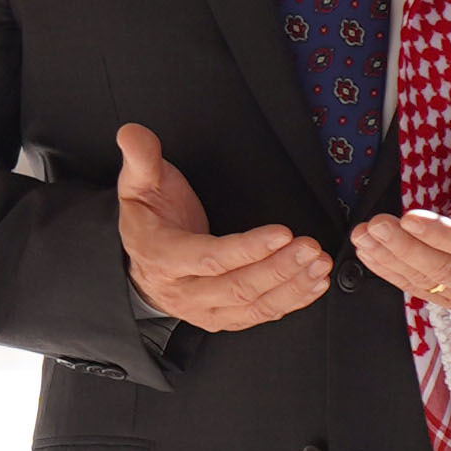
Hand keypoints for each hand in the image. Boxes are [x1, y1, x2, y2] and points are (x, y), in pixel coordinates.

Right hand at [115, 125, 330, 333]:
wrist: (142, 262)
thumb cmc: (147, 220)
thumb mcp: (138, 184)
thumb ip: (140, 158)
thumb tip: (132, 133)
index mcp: (162, 257)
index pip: (208, 259)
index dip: (247, 249)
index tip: (282, 234)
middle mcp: (183, 290)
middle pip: (236, 287)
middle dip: (279, 268)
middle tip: (310, 247)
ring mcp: (204, 309)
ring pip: (252, 306)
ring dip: (292, 286)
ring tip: (318, 264)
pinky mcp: (223, 317)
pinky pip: (260, 315)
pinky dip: (292, 301)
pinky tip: (313, 283)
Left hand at [350, 115, 450, 314]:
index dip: (443, 235)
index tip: (409, 217)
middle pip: (449, 270)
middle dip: (406, 248)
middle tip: (374, 224)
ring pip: (431, 284)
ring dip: (391, 261)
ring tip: (363, 235)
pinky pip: (423, 291)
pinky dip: (393, 273)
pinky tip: (369, 254)